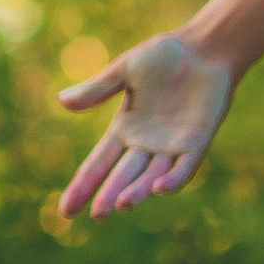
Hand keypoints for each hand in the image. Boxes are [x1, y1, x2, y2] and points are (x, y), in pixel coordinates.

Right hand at [59, 33, 236, 218]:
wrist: (203, 49)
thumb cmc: (163, 57)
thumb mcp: (124, 71)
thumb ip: (97, 89)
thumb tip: (61, 102)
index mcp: (125, 130)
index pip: (98, 164)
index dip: (82, 187)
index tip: (66, 212)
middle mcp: (146, 144)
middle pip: (122, 176)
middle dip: (109, 195)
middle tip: (98, 214)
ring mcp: (171, 147)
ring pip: (151, 177)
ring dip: (138, 191)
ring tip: (123, 204)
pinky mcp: (196, 143)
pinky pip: (184, 167)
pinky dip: (173, 179)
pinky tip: (160, 187)